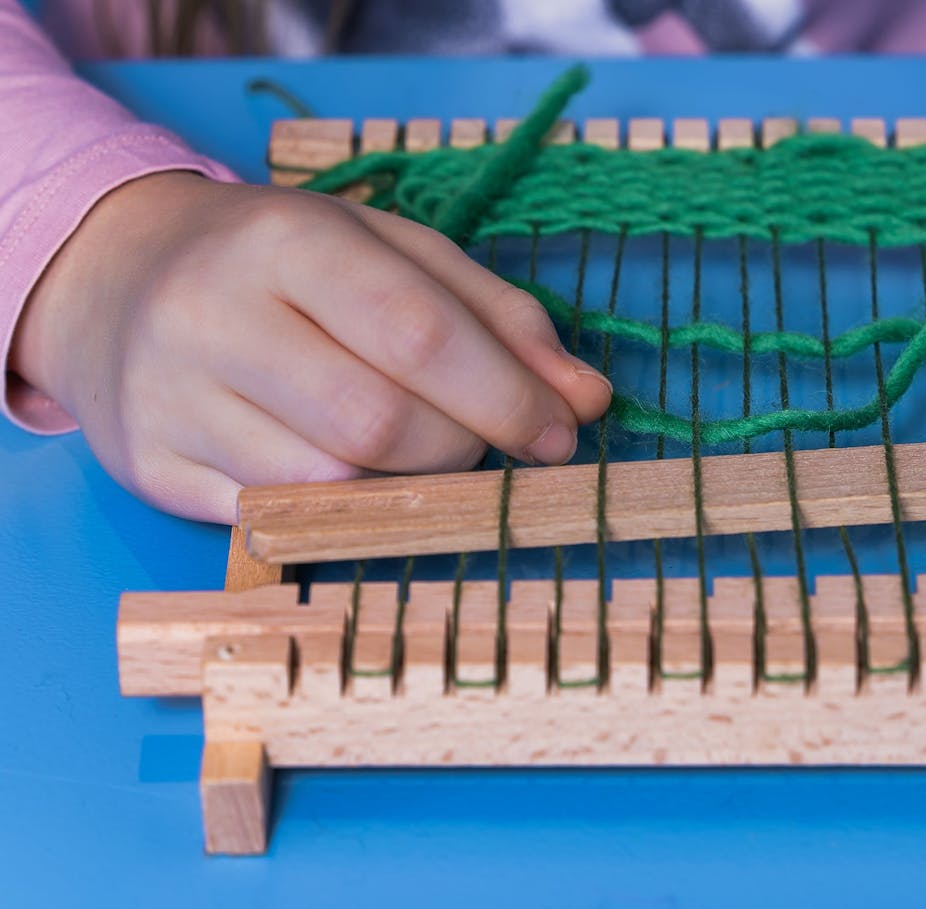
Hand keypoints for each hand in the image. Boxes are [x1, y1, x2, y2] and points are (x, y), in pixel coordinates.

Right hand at [12, 172, 611, 523]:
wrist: (117, 278)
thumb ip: (499, 318)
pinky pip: (276, 524)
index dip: (507, 397)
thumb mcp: (395, 255)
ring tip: (413, 451)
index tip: (560, 432)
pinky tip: (349, 475)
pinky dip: (340, 513)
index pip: (418, 336)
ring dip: (405, 488)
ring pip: (329, 489)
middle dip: (460, 447)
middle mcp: (213, 317)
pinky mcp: (152, 470)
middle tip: (477, 438)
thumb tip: (587, 400)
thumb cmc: (284, 265)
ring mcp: (171, 400)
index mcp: (286, 240)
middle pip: (378, 425)